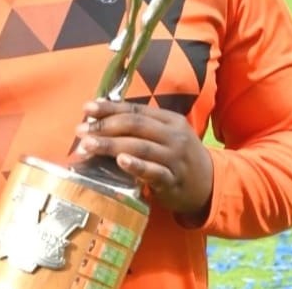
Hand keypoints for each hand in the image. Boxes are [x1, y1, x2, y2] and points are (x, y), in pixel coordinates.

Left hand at [75, 99, 212, 219]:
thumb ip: (140, 126)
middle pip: (135, 126)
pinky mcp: (174, 181)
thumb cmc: (177, 155)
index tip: (87, 108)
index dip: (110, 108)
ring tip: (88, 145)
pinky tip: (120, 161)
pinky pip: (154, 171)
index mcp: (169, 120)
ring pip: (140, 147)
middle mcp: (174, 136)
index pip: (136, 110)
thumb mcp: (165, 134)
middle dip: (105, 126)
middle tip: (81, 130)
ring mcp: (175, 158)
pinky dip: (137, 165)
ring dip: (111, 145)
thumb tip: (101, 116)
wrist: (210, 184)